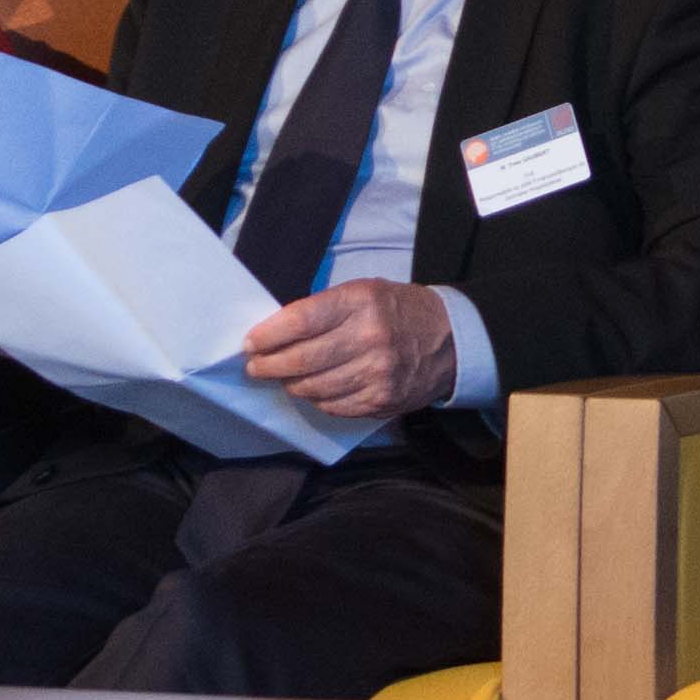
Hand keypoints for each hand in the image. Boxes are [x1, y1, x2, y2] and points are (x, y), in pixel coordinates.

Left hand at [241, 280, 458, 423]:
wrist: (449, 340)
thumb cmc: (397, 310)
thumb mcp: (363, 292)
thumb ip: (322, 310)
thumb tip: (275, 334)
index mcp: (361, 302)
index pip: (300, 321)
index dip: (268, 335)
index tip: (250, 343)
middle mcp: (370, 338)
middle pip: (302, 360)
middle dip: (268, 366)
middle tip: (254, 367)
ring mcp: (378, 373)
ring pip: (314, 388)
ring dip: (290, 385)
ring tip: (282, 378)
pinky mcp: (382, 400)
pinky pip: (334, 406)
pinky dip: (316, 399)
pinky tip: (312, 390)